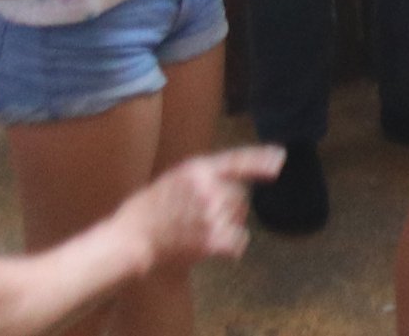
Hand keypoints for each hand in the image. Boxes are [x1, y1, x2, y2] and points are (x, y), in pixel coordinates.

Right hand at [125, 149, 280, 271]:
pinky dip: (232, 248)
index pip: (237, 161)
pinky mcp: (212, 238)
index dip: (261, 160)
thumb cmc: (147, 211)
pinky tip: (215, 248)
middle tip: (203, 219)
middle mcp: (208, 188)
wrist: (129, 240)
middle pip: (241, 196)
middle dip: (230, 208)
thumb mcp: (173, 179)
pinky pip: (238, 241)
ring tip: (199, 233)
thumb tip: (234, 177)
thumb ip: (202, 176)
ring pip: (239, 218)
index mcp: (197, 169)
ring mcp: (211, 213)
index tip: (279, 161)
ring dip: (227, 227)